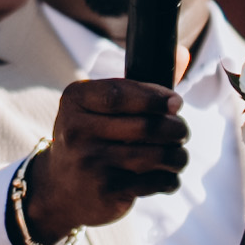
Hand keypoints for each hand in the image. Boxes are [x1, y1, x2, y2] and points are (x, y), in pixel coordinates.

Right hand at [20, 77, 190, 244]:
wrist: (62, 190)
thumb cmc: (92, 139)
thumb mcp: (102, 108)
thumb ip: (140, 85)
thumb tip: (183, 54)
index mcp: (75, 100)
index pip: (120, 94)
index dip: (155, 98)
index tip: (177, 103)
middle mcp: (76, 130)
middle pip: (145, 126)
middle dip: (175, 129)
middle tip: (182, 132)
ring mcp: (90, 163)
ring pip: (155, 155)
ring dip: (178, 156)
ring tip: (179, 156)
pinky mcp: (106, 190)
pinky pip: (154, 181)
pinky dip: (169, 179)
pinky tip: (167, 177)